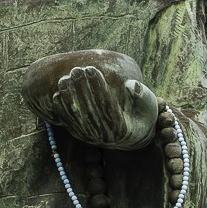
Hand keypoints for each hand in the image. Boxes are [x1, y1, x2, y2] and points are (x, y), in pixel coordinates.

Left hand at [21, 50, 157, 148]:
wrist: (132, 133)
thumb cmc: (142, 114)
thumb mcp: (149, 104)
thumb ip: (142, 94)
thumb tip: (131, 85)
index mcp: (123, 130)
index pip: (108, 107)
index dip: (98, 88)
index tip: (91, 69)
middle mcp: (105, 138)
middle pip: (90, 112)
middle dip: (81, 90)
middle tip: (76, 70)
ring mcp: (91, 138)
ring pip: (77, 118)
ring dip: (69, 99)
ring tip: (63, 79)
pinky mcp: (81, 136)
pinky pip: (69, 123)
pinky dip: (62, 110)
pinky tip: (57, 94)